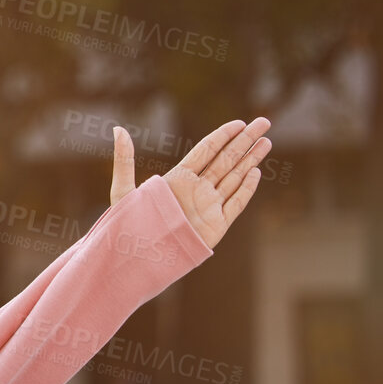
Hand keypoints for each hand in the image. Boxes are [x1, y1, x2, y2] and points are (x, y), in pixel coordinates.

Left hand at [109, 116, 271, 248]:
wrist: (137, 260)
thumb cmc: (126, 228)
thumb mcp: (123, 191)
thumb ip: (123, 160)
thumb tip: (116, 129)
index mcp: (177, 179)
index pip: (205, 151)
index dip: (223, 136)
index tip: (239, 123)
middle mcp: (196, 190)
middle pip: (226, 160)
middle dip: (245, 141)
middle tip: (264, 122)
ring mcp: (208, 207)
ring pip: (234, 177)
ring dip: (251, 160)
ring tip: (266, 141)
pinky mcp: (216, 226)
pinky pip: (235, 203)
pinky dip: (246, 189)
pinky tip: (256, 172)